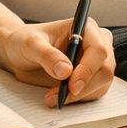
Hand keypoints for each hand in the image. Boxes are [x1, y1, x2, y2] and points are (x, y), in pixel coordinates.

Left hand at [0, 16, 114, 107]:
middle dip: (83, 88)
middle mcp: (97, 43)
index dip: (87, 70)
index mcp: (86, 27)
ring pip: (101, 84)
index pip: (98, 50)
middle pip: (104, 70)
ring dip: (79, 96)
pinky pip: (94, 93)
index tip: (71, 86)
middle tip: (59, 98)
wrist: (21, 54)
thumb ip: (47, 55)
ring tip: (52, 98)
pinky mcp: (93, 78)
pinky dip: (78, 100)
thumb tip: (66, 71)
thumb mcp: (30, 44)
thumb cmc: (26, 42)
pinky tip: (58, 98)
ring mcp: (97, 62)